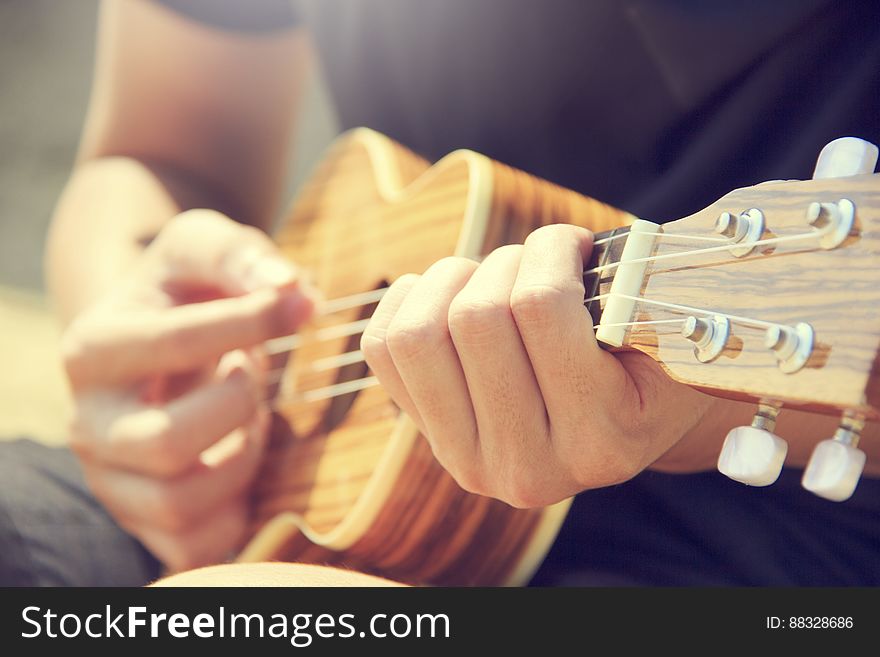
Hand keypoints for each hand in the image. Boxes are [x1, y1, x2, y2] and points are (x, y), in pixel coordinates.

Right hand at [62, 209, 313, 570]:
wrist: (157, 337)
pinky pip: (196, 545)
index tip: (296, 306)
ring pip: (180, 502)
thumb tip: (293, 291)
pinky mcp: (142, 521)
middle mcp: (87, 423)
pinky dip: (235, 508)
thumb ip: (241, 256)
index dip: (251, 323)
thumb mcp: (203, 248)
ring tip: (248, 415)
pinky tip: (239, 456)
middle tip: (252, 374)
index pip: (173, 344)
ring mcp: (111, 480)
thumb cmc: (186, 291)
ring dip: (240, 458)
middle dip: (237, 406)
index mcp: (93, 349)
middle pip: (164, 443)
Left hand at [362, 224, 712, 507]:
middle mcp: (529, 468)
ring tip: (491, 276)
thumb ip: (633, 291)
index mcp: (600, 442)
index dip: (552, 248)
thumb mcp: (670, 334)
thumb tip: (563, 242)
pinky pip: (382, 347)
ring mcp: (468, 460)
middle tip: (537, 260)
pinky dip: (408, 299)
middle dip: (507, 261)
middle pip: (475, 319)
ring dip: (452, 280)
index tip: (574, 242)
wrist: (623, 423)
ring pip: (417, 335)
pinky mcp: (428, 438)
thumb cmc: (648, 363)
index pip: (540, 308)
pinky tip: (449, 293)